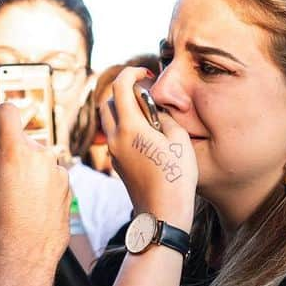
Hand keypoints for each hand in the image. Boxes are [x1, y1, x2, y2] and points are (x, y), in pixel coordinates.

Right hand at [0, 103, 69, 267]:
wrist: (22, 261)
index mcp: (16, 151)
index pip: (7, 111)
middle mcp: (42, 157)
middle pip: (22, 140)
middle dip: (8, 152)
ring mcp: (59, 174)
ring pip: (37, 161)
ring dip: (25, 170)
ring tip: (12, 195)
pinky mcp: (68, 191)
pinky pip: (50, 179)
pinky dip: (39, 186)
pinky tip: (27, 206)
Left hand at [102, 67, 196, 227]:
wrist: (162, 213)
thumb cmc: (175, 177)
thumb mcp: (178, 140)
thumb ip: (164, 117)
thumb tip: (155, 109)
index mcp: (129, 127)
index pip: (120, 87)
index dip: (132, 73)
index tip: (146, 72)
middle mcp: (115, 138)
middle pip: (107, 102)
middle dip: (122, 90)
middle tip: (144, 91)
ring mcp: (113, 152)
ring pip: (108, 120)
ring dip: (121, 109)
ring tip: (145, 112)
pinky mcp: (117, 164)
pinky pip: (114, 136)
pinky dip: (124, 125)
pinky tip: (145, 132)